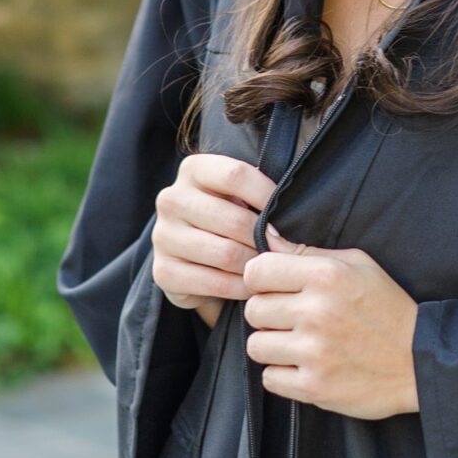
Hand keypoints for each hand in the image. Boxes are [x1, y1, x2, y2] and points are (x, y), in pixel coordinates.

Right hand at [153, 152, 276, 329]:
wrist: (192, 255)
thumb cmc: (228, 217)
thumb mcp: (240, 195)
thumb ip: (260, 194)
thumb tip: (294, 214)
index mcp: (192, 170)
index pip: (236, 175)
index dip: (267, 196)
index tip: (286, 216)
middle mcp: (171, 199)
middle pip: (234, 220)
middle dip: (264, 240)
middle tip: (282, 252)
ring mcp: (163, 236)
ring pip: (226, 254)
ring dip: (254, 266)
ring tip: (267, 268)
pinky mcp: (163, 272)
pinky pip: (215, 283)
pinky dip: (240, 288)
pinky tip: (251, 285)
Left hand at [242, 223, 420, 418]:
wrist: (420, 361)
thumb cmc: (387, 306)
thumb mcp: (357, 264)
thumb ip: (307, 252)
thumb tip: (265, 235)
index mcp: (326, 276)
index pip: (256, 271)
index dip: (261, 279)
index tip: (275, 288)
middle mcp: (316, 312)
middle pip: (253, 309)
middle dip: (268, 313)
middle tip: (292, 318)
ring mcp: (314, 352)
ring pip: (256, 346)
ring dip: (273, 346)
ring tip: (298, 343)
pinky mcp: (314, 387)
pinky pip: (270, 378)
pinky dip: (283, 374)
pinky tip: (305, 365)